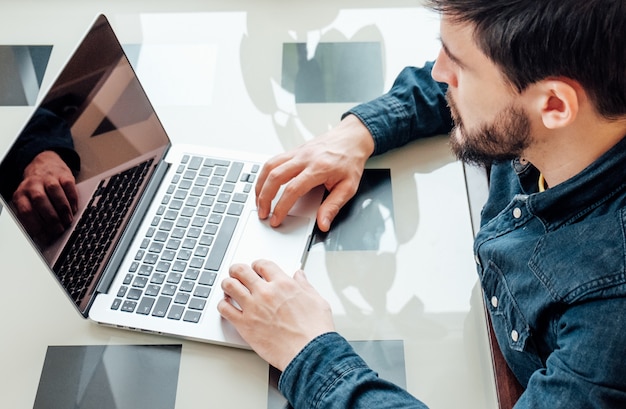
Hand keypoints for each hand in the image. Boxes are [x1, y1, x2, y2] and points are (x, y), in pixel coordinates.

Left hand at [12, 150, 77, 242]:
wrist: (44, 164)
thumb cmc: (38, 189)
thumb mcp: (29, 201)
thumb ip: (34, 216)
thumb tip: (44, 236)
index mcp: (20, 195)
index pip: (26, 212)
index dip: (37, 227)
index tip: (46, 238)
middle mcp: (32, 185)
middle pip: (40, 201)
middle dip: (51, 219)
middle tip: (59, 230)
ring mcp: (48, 178)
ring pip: (54, 192)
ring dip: (62, 209)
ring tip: (68, 221)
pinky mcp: (62, 174)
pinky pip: (68, 186)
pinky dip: (72, 199)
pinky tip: (74, 209)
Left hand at [218, 260, 334, 370]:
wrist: (308, 352)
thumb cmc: (315, 331)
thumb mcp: (317, 300)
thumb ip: (305, 285)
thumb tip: (299, 276)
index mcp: (283, 284)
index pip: (262, 265)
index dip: (257, 265)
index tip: (256, 269)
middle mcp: (265, 292)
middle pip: (241, 270)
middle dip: (237, 270)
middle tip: (236, 273)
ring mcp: (253, 308)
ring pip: (229, 286)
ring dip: (227, 284)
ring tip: (229, 287)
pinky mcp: (244, 325)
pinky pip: (224, 309)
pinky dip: (223, 304)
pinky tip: (226, 306)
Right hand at [256, 114, 374, 231]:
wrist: (352, 138)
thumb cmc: (350, 160)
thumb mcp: (348, 187)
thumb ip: (333, 206)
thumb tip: (323, 223)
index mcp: (318, 168)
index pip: (293, 189)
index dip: (281, 207)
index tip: (276, 219)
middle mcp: (305, 158)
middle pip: (275, 177)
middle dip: (264, 198)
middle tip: (262, 213)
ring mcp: (297, 152)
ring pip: (270, 166)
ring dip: (260, 185)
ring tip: (259, 201)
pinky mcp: (294, 150)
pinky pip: (273, 160)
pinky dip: (265, 174)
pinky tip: (264, 184)